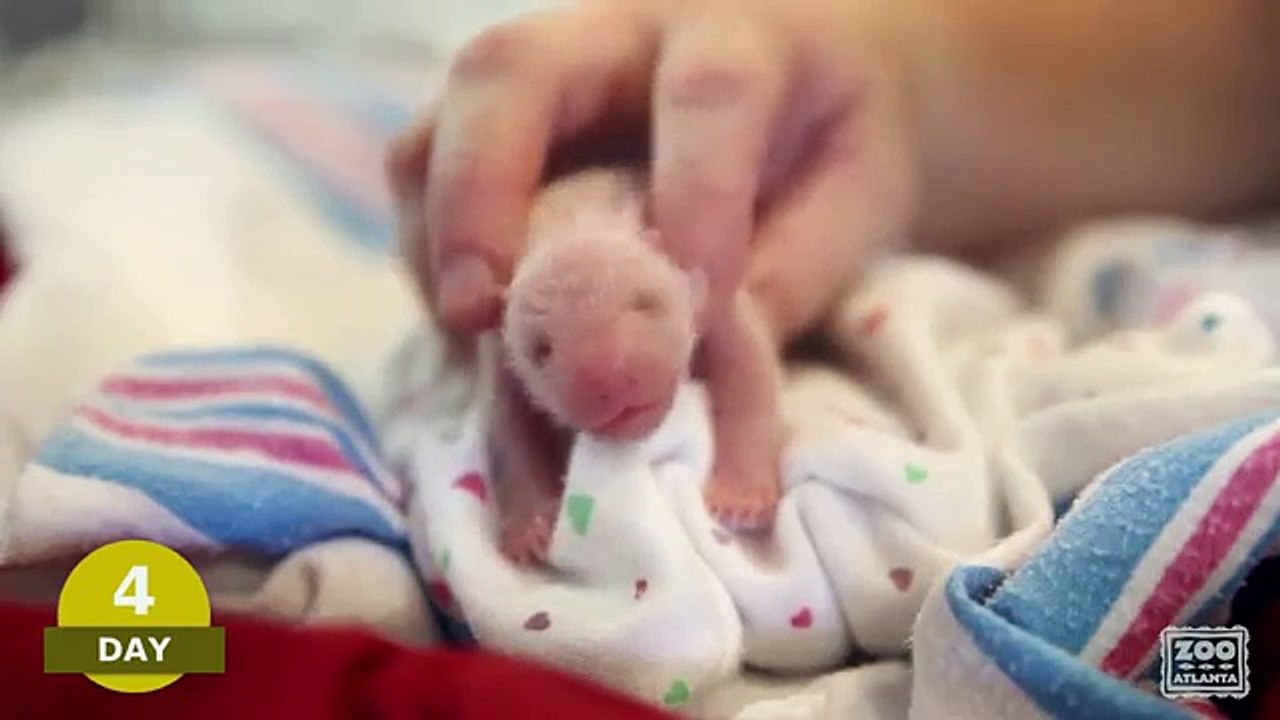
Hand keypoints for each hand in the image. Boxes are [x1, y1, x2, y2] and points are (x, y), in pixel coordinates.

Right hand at [387, 0, 917, 342]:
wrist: (812, 64)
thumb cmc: (837, 132)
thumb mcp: (857, 196)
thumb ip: (792, 272)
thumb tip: (695, 373)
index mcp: (742, 34)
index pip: (709, 93)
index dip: (698, 192)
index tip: (699, 302)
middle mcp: (622, 35)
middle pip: (511, 71)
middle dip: (479, 193)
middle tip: (480, 313)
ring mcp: (543, 78)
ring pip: (438, 124)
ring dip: (434, 241)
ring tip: (471, 342)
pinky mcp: (499, 130)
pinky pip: (426, 178)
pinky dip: (432, 262)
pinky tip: (476, 334)